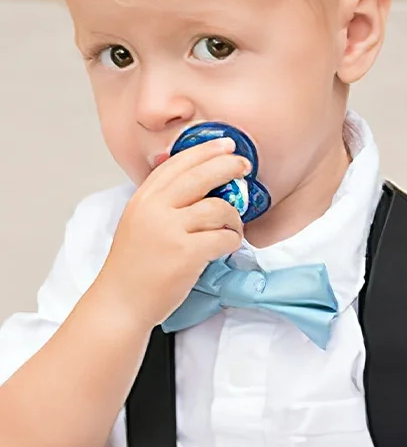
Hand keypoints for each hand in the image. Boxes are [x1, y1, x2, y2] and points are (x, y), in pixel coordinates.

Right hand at [94, 140, 250, 328]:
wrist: (121, 302)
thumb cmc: (136, 266)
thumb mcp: (140, 222)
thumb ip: (163, 202)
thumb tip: (197, 181)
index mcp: (143, 199)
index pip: (177, 163)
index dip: (204, 150)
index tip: (225, 144)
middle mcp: (154, 209)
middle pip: (200, 176)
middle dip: (228, 166)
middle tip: (244, 167)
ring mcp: (169, 230)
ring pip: (219, 208)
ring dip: (234, 218)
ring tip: (233, 229)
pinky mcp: (186, 253)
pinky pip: (224, 238)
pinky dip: (232, 242)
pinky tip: (226, 247)